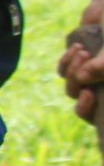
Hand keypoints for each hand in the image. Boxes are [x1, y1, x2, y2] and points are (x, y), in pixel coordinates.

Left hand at [60, 0, 102, 132]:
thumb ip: (103, 65)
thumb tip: (82, 80)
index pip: (100, 115)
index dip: (90, 111)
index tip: (88, 95)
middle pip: (84, 102)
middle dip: (78, 84)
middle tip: (86, 59)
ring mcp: (92, 77)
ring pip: (73, 88)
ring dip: (73, 72)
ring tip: (83, 51)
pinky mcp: (79, 64)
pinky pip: (65, 72)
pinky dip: (67, 62)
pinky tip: (76, 49)